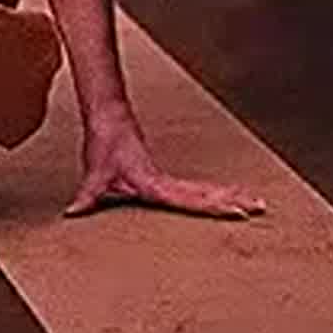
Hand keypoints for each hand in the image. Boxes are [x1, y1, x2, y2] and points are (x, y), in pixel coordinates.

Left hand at [65, 116, 267, 222]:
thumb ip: (87, 196)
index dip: (214, 205)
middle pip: (207, 194)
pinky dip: (214, 195)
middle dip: (234, 201)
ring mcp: (168, 180)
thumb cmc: (104, 145)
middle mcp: (166, 182)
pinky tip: (227, 200)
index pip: (190, 199)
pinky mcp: (164, 179)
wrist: (109, 120)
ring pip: (205, 191)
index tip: (237, 209)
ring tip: (257, 204)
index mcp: (155, 184)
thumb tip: (72, 212)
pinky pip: (195, 190)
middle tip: (261, 208)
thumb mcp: (94, 174)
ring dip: (230, 196)